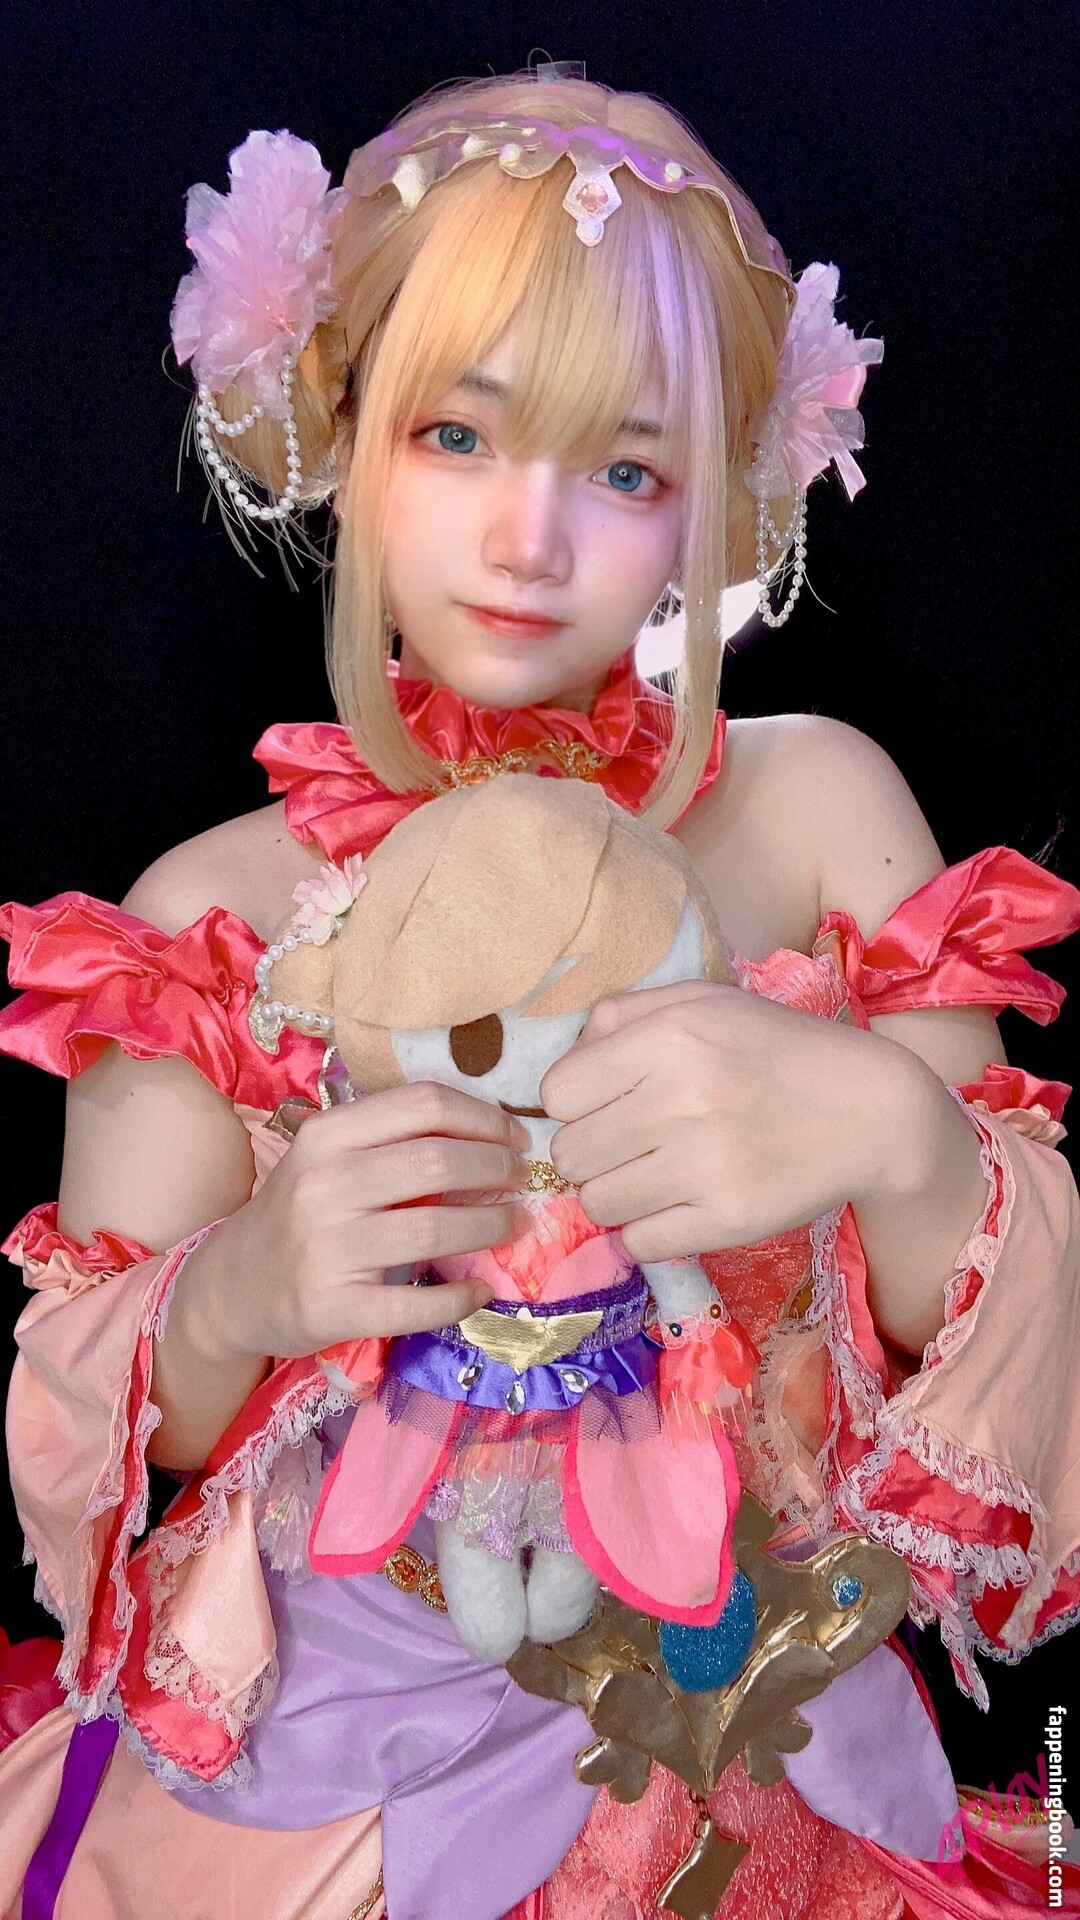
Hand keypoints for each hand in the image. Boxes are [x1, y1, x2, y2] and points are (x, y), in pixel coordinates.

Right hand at [181, 1083, 529, 1362]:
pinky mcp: (333, 1308)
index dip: (483, 1117)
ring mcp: (326, 1249)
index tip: (514, 1137)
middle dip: (497, 1168)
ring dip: (492, 1226)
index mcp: (326, 1136)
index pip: (423, 1105)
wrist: (229, 1285)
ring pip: (435, 1229)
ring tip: (514, 1226)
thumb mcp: (327, 1160)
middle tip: (520, 1181)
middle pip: (438, 1160)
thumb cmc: (298, 1213)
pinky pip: (416, 1303)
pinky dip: (461, 1297)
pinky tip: (480, 1289)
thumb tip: (490, 1135)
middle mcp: (323, 1185)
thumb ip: (390, 1141)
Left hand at [540, 980, 922, 1262]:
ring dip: (613, 1195)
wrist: (872, 1110)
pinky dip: (645, 1232)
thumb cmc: (778, 1049)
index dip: (574, 1102)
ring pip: (597, 1203)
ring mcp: (706, 1164)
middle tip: (626, 1145)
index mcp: (670, 1037)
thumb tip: (569, 1054)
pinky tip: (672, 1207)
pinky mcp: (729, 1219)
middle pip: (570, 1153)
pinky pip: (639, 1244)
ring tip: (649, 1177)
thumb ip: (626, 1014)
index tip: (605, 1103)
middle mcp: (682, 1098)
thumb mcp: (705, 1003)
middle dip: (588, 1152)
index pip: (557, 1093)